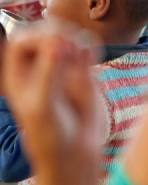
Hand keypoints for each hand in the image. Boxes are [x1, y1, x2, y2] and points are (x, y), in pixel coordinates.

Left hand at [2, 23, 104, 175]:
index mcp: (19, 73)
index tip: (55, 46)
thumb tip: (59, 43)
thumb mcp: (43, 105)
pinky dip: (91, 46)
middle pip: (44, 33)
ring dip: (76, 37)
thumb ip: (50, 73)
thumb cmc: (49, 134)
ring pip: (68, 36)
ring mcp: (63, 68)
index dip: (37, 37)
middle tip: (71, 46)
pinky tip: (91, 56)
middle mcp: (40, 67)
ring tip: (83, 53)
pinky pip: (88, 48)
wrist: (74, 151)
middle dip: (58, 33)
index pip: (22, 40)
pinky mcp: (84, 72)